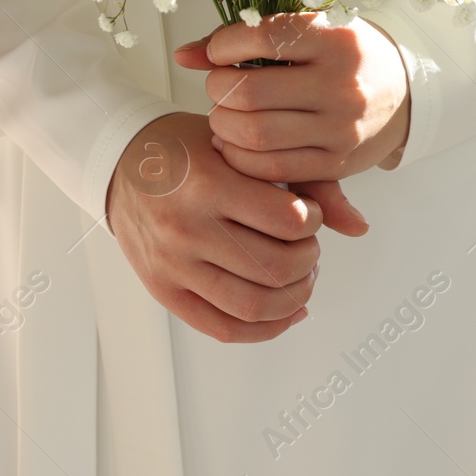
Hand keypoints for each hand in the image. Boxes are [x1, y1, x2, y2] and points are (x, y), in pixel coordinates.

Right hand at [105, 112, 355, 343]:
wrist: (117, 162)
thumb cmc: (181, 149)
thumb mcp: (237, 145)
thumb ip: (303, 179)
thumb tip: (358, 226)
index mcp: (207, 184)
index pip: (288, 220)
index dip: (314, 220)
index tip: (310, 213)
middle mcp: (186, 228)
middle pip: (275, 268)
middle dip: (308, 261)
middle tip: (307, 246)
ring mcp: (173, 264)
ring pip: (254, 305)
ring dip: (292, 296)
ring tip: (297, 275)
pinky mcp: (164, 290)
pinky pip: (223, 328)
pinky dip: (264, 329)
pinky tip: (284, 311)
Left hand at [174, 13, 410, 182]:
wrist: (404, 94)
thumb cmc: (344, 55)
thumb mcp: (309, 30)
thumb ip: (245, 37)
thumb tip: (184, 54)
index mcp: (336, 38)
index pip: (260, 37)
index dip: (223, 46)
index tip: (219, 52)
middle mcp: (342, 84)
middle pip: (249, 92)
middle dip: (217, 89)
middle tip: (219, 87)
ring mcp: (341, 128)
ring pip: (255, 134)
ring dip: (223, 124)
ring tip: (226, 113)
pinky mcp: (336, 164)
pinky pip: (271, 168)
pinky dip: (240, 157)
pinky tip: (237, 142)